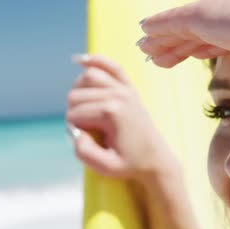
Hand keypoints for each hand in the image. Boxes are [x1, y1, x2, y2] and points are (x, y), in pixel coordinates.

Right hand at [67, 54, 177, 181]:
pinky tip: (78, 61)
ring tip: (84, 112)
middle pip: (76, 95)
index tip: (89, 143)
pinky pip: (110, 66)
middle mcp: (118, 95)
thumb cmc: (131, 165)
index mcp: (111, 112)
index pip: (74, 115)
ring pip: (87, 77)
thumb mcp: (105, 166)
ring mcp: (125, 88)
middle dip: (74, 113)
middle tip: (88, 132)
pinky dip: (94, 60)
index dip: (75, 131)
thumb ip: (84, 152)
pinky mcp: (129, 88)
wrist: (156, 160)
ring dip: (78, 92)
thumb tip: (73, 130)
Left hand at [137, 0, 229, 69]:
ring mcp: (218, 12)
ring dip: (161, 41)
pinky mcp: (204, 16)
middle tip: (158, 52)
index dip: (201, 44)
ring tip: (146, 50)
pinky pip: (171, 25)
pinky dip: (157, 31)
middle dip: (175, 42)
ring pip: (179, 30)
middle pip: (195, 31)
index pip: (219, 34)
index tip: (191, 53)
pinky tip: (143, 36)